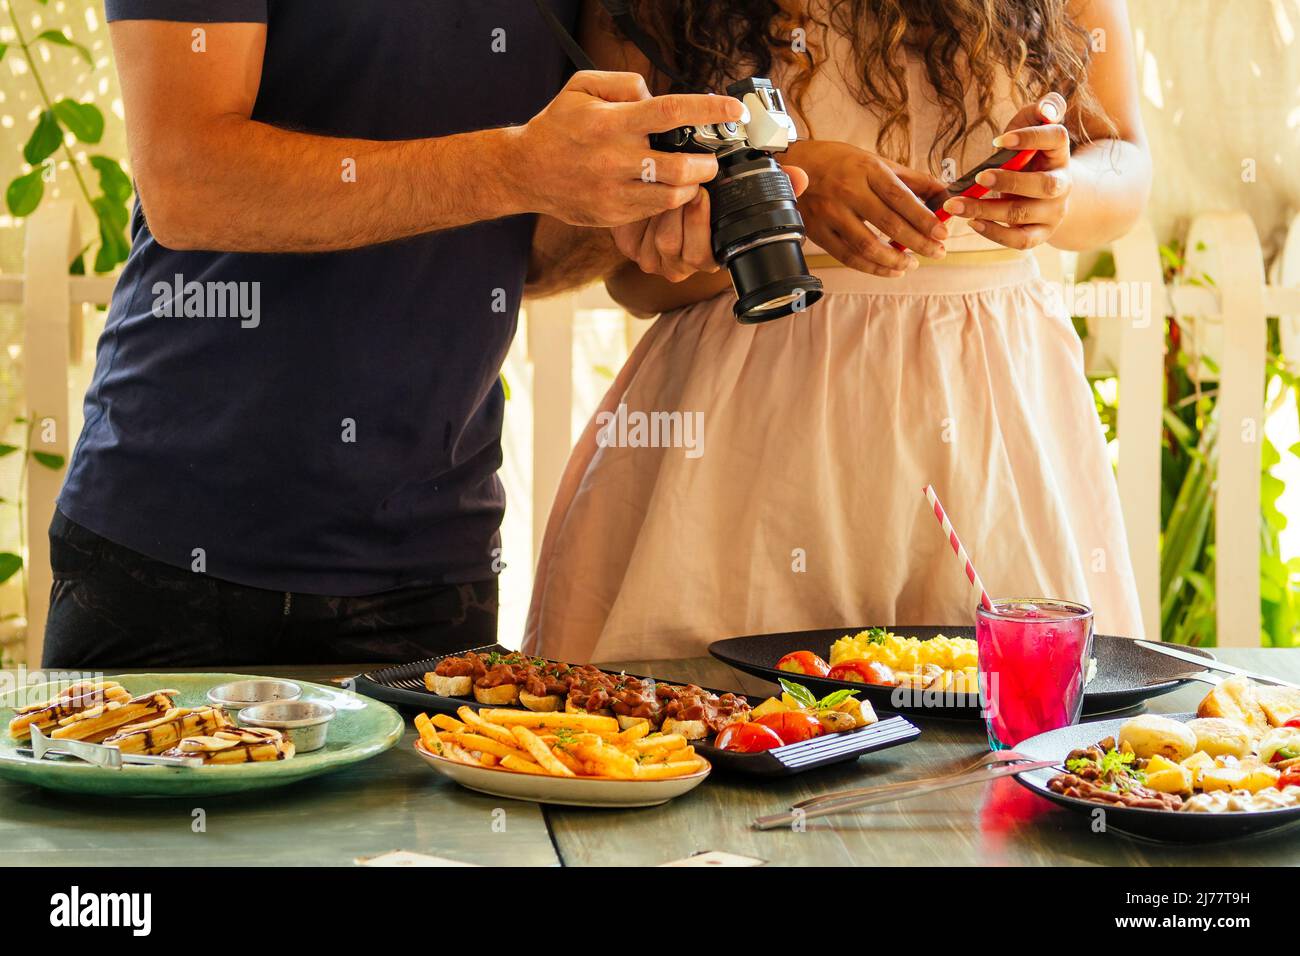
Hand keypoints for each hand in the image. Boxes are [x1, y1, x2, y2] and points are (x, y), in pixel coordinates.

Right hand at [515, 70, 744, 227]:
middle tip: (711, 158)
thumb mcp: (581, 87)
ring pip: (673, 195)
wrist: (525, 172)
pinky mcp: (613, 215)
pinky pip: (654, 212)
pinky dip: (669, 202)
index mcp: (612, 123)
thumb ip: (622, 84)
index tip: (734, 109)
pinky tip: (669, 191)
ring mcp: (615, 191)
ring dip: (693, 187)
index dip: (708, 109)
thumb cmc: (557, 127)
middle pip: (681, 165)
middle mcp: (615, 159)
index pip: (671, 112)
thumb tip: (654, 94)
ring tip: (694, 177)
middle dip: (708, 163)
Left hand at [611, 166, 809, 281]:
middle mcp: (684, 265)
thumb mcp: (731, 189)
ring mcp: (656, 261)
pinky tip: (645, 191)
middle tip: (683, 181)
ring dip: (661, 210)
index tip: (703, 194)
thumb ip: (767, 183)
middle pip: (681, 250)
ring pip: (659, 242)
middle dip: (682, 213)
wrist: (653, 197)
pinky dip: (640, 213)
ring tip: (664, 182)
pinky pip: (634, 237)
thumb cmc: (698, 195)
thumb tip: (800, 177)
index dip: (702, 225)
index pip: (708, 256)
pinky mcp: (632, 250)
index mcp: (712, 256)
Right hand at [784, 139, 948, 276]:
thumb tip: (943, 194)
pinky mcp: (819, 231)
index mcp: (867, 170)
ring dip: (894, 260)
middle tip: (937, 252)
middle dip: (918, 243)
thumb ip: (910, 179)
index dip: (924, 219)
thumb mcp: (875, 161)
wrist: (793, 165)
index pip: (901, 198)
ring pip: (867, 246)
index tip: (942, 232)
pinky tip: (889, 270)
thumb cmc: (838, 162)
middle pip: (889, 224)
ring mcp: (831, 213)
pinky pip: (848, 257)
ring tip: (912, 264)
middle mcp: (848, 191)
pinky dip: (871, 267)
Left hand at [943, 93, 1070, 248]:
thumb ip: (1040, 111)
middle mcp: (1063, 184)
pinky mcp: (1041, 235)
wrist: (1044, 193)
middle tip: (979, 177)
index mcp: (1060, 153)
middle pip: (1044, 185)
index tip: (997, 140)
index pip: (1056, 139)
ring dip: (987, 210)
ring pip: (1023, 214)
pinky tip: (972, 223)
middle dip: (1010, 181)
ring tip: (955, 205)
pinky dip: (994, 234)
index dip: (1030, 138)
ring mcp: (1053, 212)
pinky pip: (1021, 240)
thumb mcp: (1032, 128)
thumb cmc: (1029, 155)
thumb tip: (1047, 110)